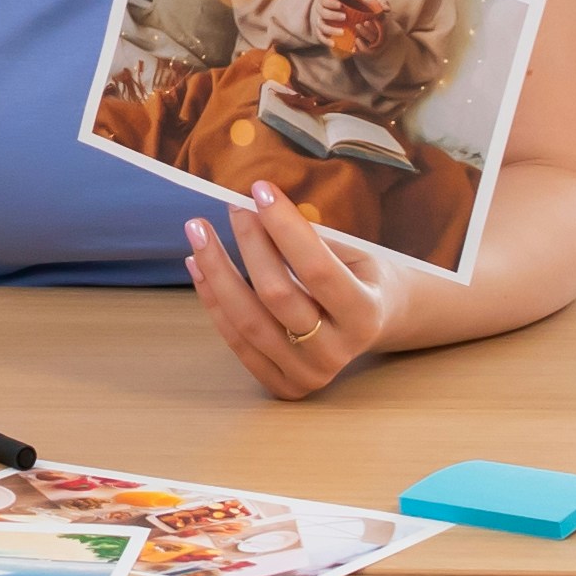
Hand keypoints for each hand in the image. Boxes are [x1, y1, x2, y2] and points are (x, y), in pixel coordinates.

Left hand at [186, 197, 397, 397]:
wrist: (375, 325)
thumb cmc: (361, 278)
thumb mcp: (354, 253)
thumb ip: (310, 238)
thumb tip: (254, 206)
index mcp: (365, 315)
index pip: (317, 268)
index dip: (285, 227)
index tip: (260, 190)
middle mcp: (337, 352)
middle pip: (277, 295)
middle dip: (249, 244)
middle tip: (230, 208)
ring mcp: (309, 375)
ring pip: (248, 322)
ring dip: (217, 272)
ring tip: (199, 234)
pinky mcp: (283, 385)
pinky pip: (237, 341)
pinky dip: (213, 301)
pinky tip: (199, 266)